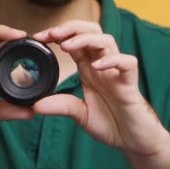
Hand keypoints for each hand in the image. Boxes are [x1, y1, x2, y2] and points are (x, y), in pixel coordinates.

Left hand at [33, 21, 169, 156]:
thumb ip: (61, 106)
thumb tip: (35, 105)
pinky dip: (113, 60)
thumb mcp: (79, 114)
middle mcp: (102, 66)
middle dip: (71, 28)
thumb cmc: (111, 124)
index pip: (73, 42)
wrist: (133, 141)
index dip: (57, 35)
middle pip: (91, 32)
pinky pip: (127, 63)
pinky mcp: (130, 83)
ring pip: (107, 41)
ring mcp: (117, 73)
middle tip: (52, 34)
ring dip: (85, 39)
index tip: (39, 37)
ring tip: (67, 46)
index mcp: (89, 70)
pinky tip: (97, 66)